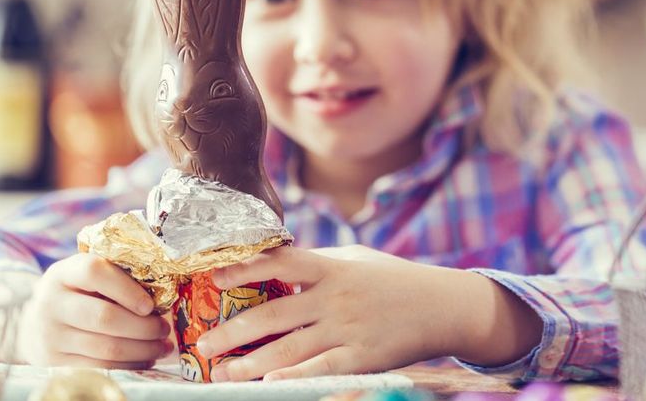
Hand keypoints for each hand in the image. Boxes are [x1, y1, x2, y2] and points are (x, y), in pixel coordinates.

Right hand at [17, 253, 173, 368]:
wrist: (34, 325)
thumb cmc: (76, 295)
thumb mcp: (86, 278)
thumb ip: (115, 277)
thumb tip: (165, 294)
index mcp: (63, 273)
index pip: (94, 272)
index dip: (126, 288)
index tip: (150, 305)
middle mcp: (51, 303)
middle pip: (104, 317)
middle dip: (143, 326)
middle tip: (164, 328)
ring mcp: (51, 335)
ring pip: (107, 347)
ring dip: (143, 349)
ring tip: (162, 346)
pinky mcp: (54, 363)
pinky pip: (100, 367)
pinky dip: (129, 365)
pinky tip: (145, 360)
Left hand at [197, 245, 541, 380]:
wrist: (442, 306)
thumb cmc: (393, 280)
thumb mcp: (356, 259)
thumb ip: (318, 263)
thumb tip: (274, 261)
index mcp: (333, 268)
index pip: (282, 262)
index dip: (246, 268)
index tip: (213, 276)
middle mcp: (337, 298)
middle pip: (276, 314)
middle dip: (234, 330)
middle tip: (203, 344)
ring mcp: (349, 330)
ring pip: (291, 349)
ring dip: (252, 363)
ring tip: (223, 373)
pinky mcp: (363, 358)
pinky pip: (322, 370)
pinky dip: (294, 379)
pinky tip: (269, 385)